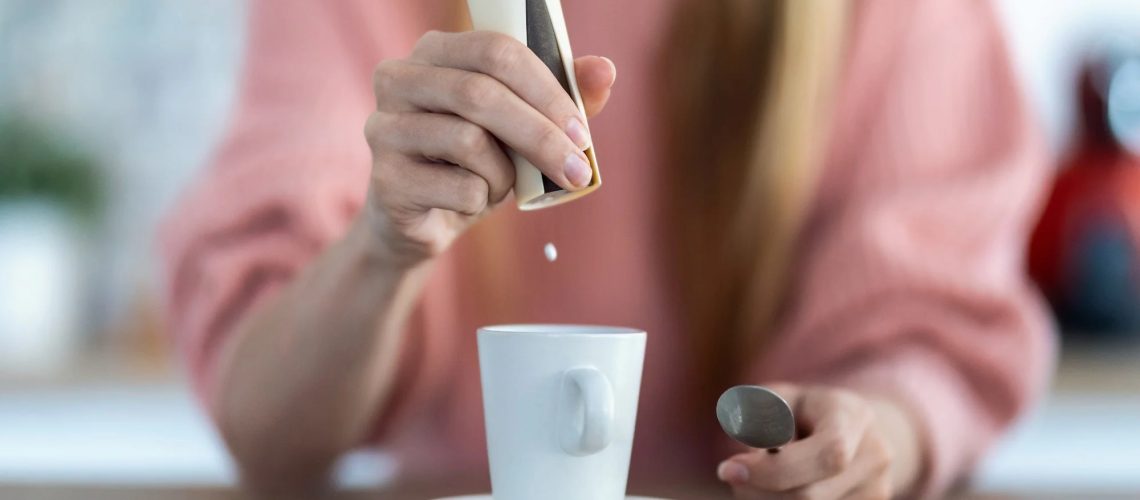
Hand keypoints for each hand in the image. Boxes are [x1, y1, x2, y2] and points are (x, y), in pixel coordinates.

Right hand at [362, 30, 615, 265]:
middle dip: (540, 135)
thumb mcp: (519, 127)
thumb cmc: (473, 162)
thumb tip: (605, 70)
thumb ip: (560, 96)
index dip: (546, 89)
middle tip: (577, 169)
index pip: (496, 51)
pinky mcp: (385, 179)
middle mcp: (398, 79)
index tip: (581, 130)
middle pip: (480, 94)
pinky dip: (482, 200)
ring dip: (504, 173)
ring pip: (470, 142)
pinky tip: (468, 201)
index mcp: (434, 51)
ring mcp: (384, 128)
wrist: (422, 221)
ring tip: (500, 184)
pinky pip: (459, 188)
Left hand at [716, 384, 920, 499]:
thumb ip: (757, 413)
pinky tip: (771, 491)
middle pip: (813, 494)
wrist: (851, 431)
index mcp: (854, 417)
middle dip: (760, 490)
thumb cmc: (804, 411)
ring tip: (752, 480)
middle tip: (729, 475)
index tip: (730, 468)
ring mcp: (875, 490)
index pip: (829, 453)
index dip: (776, 469)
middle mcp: (874, 456)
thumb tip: (743, 434)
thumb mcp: (776, 398)